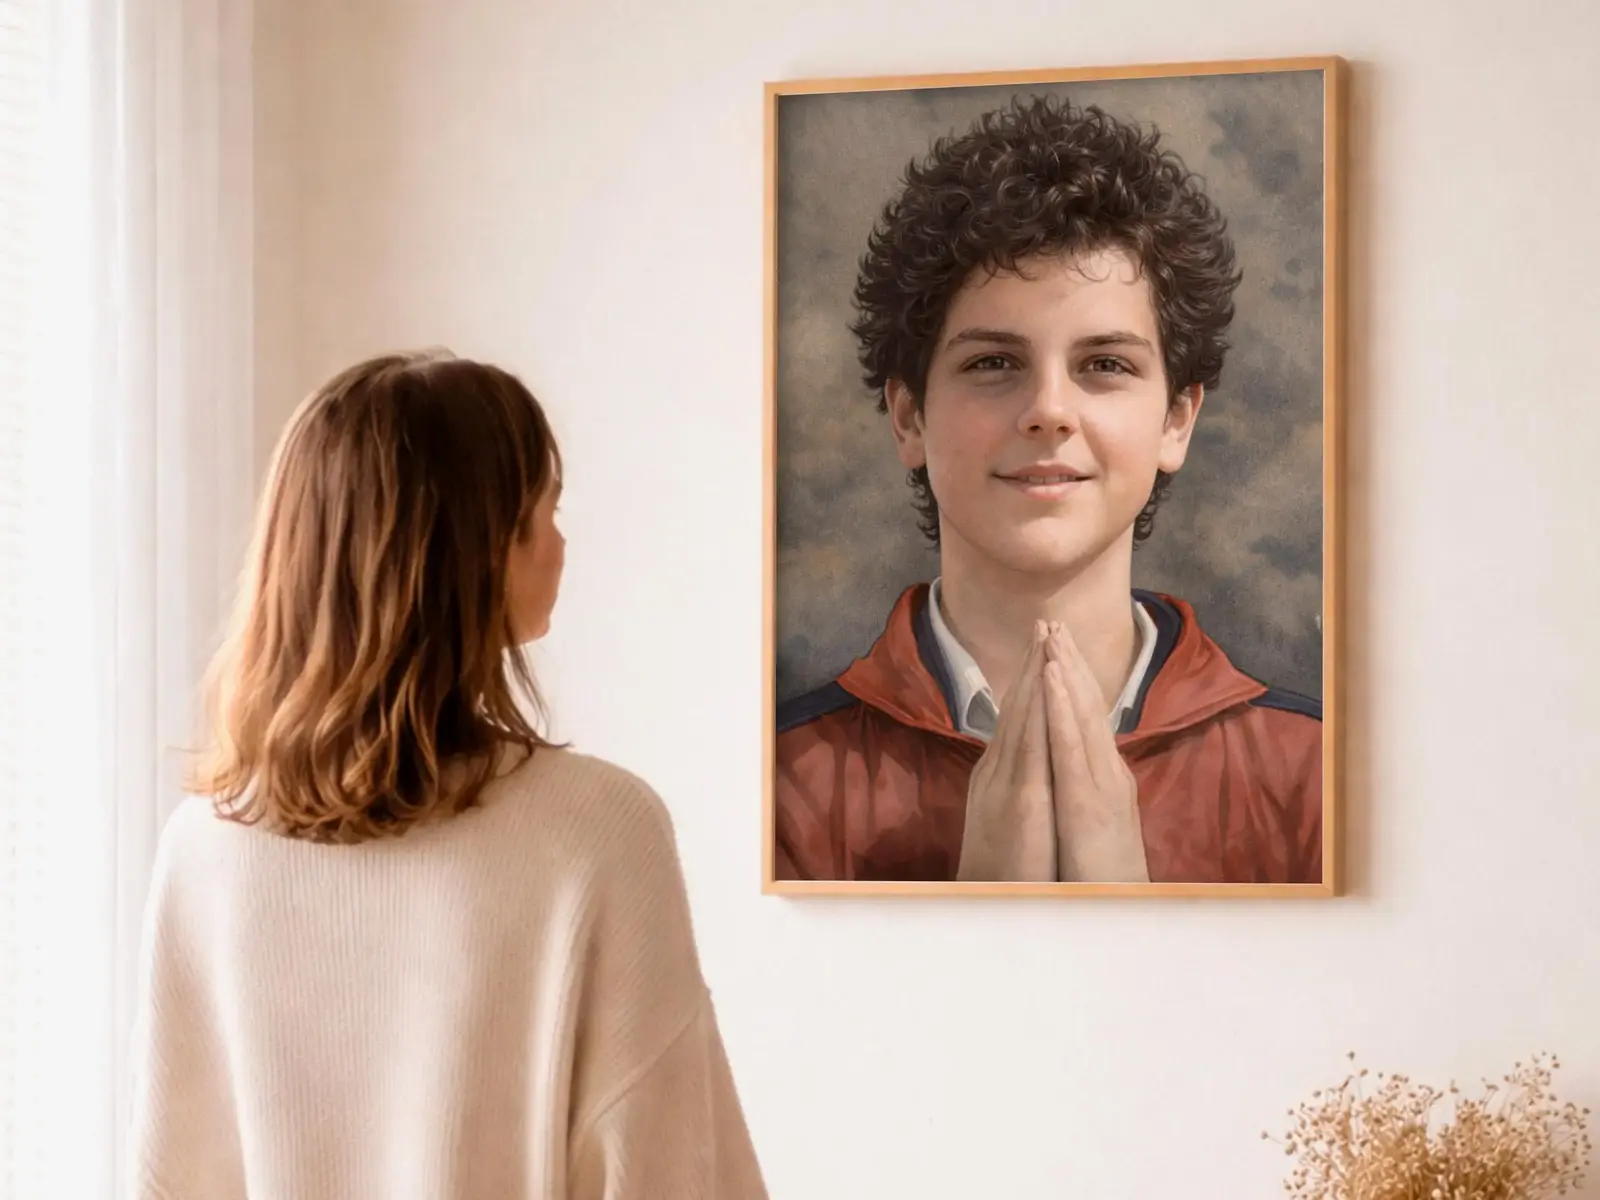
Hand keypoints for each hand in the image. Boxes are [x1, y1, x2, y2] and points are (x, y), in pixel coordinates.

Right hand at [955, 621, 1055, 881]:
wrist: (988, 910)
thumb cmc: (1003, 875)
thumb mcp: (1007, 824)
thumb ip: (1013, 791)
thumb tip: (1024, 772)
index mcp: (999, 777)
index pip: (1017, 719)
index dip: (1029, 680)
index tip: (1042, 646)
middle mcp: (997, 773)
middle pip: (1017, 708)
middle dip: (1032, 664)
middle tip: (1043, 620)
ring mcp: (1006, 784)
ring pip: (1022, 718)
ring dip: (1034, 676)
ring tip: (1045, 637)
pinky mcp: (1022, 801)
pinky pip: (1032, 747)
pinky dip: (1039, 712)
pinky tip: (1047, 686)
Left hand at [1044, 622, 1149, 883]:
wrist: (1118, 915)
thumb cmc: (1099, 879)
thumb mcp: (1090, 829)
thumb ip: (1084, 797)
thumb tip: (1071, 778)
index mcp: (1104, 778)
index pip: (1086, 720)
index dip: (1072, 682)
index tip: (1056, 646)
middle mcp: (1106, 774)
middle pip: (1087, 708)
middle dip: (1068, 663)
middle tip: (1053, 621)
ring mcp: (1100, 785)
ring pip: (1081, 717)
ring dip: (1067, 673)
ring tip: (1052, 635)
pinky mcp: (1087, 802)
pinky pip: (1070, 747)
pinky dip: (1060, 709)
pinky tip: (1050, 680)